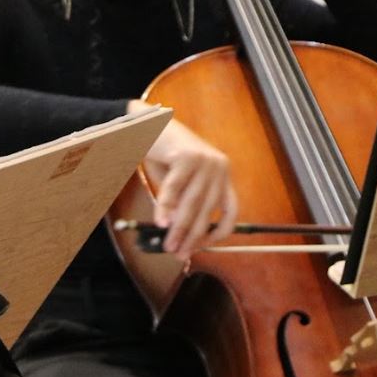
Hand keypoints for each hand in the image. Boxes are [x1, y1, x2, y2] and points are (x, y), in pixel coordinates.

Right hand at [131, 101, 237, 261]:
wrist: (146, 124)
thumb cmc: (163, 155)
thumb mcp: (179, 183)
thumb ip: (183, 205)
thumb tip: (181, 236)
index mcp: (222, 174)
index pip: (230, 211)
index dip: (218, 233)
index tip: (202, 247)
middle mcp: (219, 166)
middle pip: (207, 210)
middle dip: (192, 236)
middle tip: (178, 253)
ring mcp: (206, 160)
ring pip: (192, 202)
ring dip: (179, 228)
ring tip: (169, 244)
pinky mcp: (188, 156)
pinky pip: (175, 189)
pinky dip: (166, 208)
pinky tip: (160, 223)